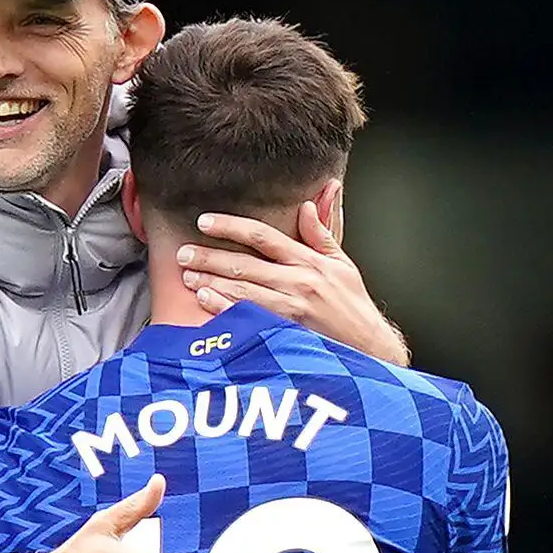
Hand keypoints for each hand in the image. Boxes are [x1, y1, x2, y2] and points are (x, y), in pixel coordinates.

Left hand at [177, 205, 408, 365]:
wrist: (369, 347)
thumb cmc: (353, 307)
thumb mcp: (342, 264)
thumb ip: (321, 234)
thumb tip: (308, 204)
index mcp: (310, 261)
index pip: (264, 237)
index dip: (232, 227)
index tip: (206, 221)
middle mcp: (299, 281)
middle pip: (245, 264)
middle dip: (211, 256)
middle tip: (183, 252)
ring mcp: (292, 308)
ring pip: (243, 290)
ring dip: (212, 281)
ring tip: (188, 275)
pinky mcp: (286, 332)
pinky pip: (249, 318)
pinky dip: (225, 308)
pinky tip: (205, 300)